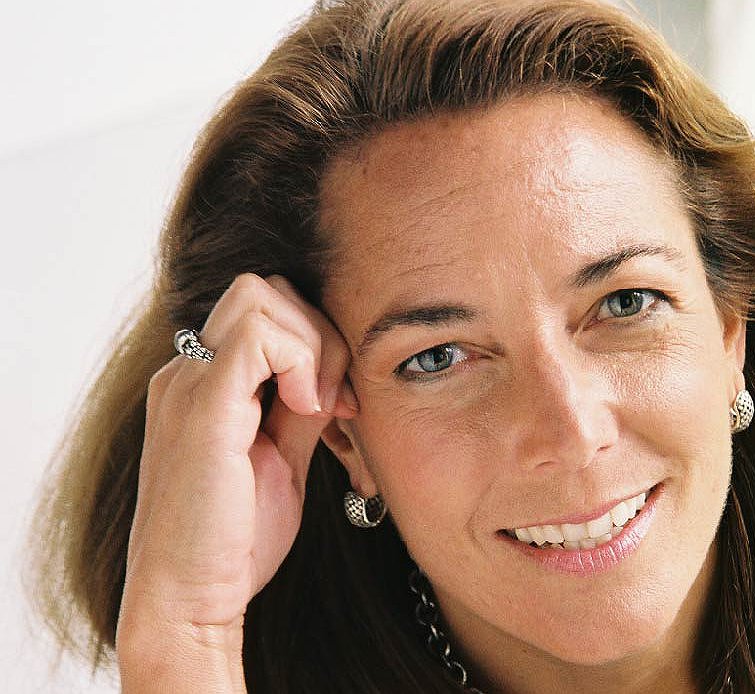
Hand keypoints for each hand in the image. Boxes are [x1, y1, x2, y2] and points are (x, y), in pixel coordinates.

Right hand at [117, 273, 355, 655]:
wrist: (188, 601)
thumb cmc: (233, 542)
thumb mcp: (281, 461)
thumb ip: (302, 411)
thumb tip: (333, 375)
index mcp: (205, 385)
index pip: (266, 313)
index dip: (317, 341)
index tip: (343, 402)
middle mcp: (189, 374)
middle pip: (264, 290)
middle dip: (319, 332)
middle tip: (338, 400)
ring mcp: (190, 385)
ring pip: (260, 296)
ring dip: (313, 343)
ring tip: (321, 407)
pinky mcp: (202, 407)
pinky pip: (256, 335)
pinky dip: (299, 358)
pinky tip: (309, 409)